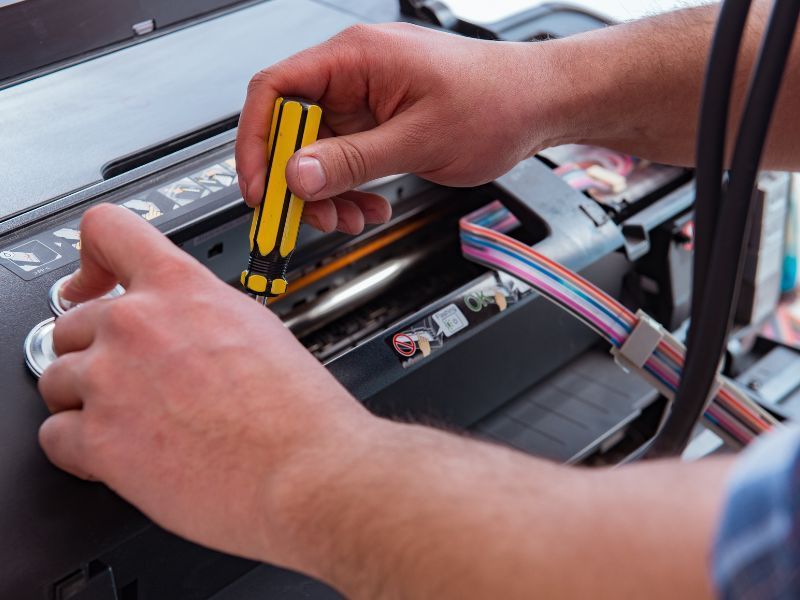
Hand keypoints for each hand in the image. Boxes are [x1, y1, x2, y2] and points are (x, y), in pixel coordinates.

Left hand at [37, 204, 374, 563]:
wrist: (304, 470)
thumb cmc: (296, 411)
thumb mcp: (257, 328)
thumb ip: (201, 316)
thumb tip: (182, 330)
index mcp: (181, 288)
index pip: (107, 230)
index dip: (91, 259)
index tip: (90, 284)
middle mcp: (136, 324)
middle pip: (71, 323)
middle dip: (94, 353)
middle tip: (129, 381)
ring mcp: (109, 380)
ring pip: (55, 380)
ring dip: (84, 402)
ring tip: (130, 423)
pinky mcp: (97, 440)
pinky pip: (54, 437)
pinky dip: (79, 451)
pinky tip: (119, 456)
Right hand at [237, 23, 563, 233]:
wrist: (538, 105)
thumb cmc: (496, 100)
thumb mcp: (418, 138)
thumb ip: (352, 160)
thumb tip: (296, 175)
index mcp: (356, 57)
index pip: (275, 90)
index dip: (257, 141)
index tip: (262, 186)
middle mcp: (354, 75)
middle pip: (293, 129)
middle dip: (298, 179)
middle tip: (309, 216)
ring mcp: (366, 101)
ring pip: (319, 152)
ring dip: (327, 193)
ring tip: (350, 219)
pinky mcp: (380, 124)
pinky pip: (346, 160)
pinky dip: (351, 189)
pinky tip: (369, 206)